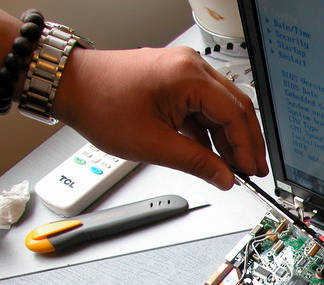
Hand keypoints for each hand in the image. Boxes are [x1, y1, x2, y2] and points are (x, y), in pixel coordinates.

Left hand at [53, 45, 268, 189]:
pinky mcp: (175, 80)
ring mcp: (183, 72)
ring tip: (232, 167)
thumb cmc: (100, 103)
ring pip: (221, 109)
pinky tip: (212, 153)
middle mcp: (191, 67)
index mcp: (189, 77)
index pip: (235, 114)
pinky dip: (210, 131)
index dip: (247, 147)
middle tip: (253, 171)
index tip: (252, 171)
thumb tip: (224, 177)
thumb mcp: (154, 144)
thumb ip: (197, 163)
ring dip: (228, 138)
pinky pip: (203, 106)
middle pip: (235, 108)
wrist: (70, 86)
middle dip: (246, 143)